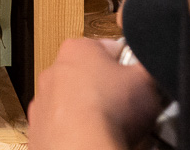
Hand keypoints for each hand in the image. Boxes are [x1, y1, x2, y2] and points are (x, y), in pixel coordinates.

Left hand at [29, 37, 163, 149]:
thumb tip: (150, 64)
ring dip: (89, 110)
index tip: (137, 82)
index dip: (129, 67)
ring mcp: (43, 100)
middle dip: (107, 89)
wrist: (82, 148)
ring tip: (109, 126)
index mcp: (79, 48)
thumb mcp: (147, 80)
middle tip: (126, 107)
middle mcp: (54, 69)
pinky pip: (62, 125)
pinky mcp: (39, 127)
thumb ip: (148, 64)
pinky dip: (75, 130)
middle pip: (89, 75)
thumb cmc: (111, 111)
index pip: (111, 48)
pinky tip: (92, 137)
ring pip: (74, 101)